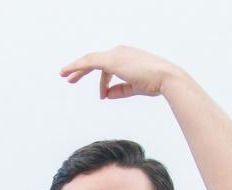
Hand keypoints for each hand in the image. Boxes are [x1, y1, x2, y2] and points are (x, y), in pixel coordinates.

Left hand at [60, 45, 186, 99]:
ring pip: (90, 60)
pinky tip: (68, 71)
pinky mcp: (112, 60)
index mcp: (127, 57)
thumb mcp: (135, 87)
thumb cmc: (156, 83)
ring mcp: (116, 54)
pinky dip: (77, 66)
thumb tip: (107, 95)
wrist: (166, 78)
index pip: (109, 66)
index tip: (101, 93)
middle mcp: (120, 52)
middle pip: (96, 60)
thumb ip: (120, 90)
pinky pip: (90, 61)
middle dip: (82, 70)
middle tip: (69, 78)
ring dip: (77, 68)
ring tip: (65, 76)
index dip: (103, 80)